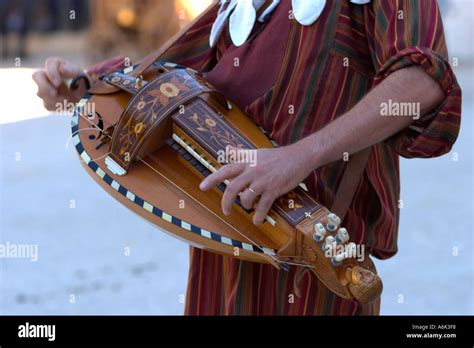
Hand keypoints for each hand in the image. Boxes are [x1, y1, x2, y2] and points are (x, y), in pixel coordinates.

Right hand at [32, 57, 84, 110]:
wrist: (86, 98)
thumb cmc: (83, 83)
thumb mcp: (81, 76)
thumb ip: (72, 70)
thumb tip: (62, 68)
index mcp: (57, 65)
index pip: (50, 63)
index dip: (51, 73)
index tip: (57, 83)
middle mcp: (48, 75)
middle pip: (36, 76)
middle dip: (44, 87)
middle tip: (54, 94)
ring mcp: (45, 88)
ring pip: (41, 94)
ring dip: (55, 99)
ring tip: (69, 100)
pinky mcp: (47, 100)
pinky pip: (48, 105)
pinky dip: (58, 106)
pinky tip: (67, 105)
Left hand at [199, 144, 316, 224]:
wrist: (299, 157)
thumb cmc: (277, 156)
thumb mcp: (257, 152)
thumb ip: (241, 153)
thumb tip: (227, 149)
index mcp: (247, 162)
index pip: (226, 170)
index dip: (213, 179)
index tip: (202, 187)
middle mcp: (252, 171)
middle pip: (232, 188)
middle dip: (226, 202)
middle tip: (226, 210)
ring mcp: (262, 181)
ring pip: (246, 198)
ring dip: (246, 206)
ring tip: (250, 208)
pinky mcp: (273, 189)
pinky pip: (262, 206)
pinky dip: (259, 216)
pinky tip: (257, 220)